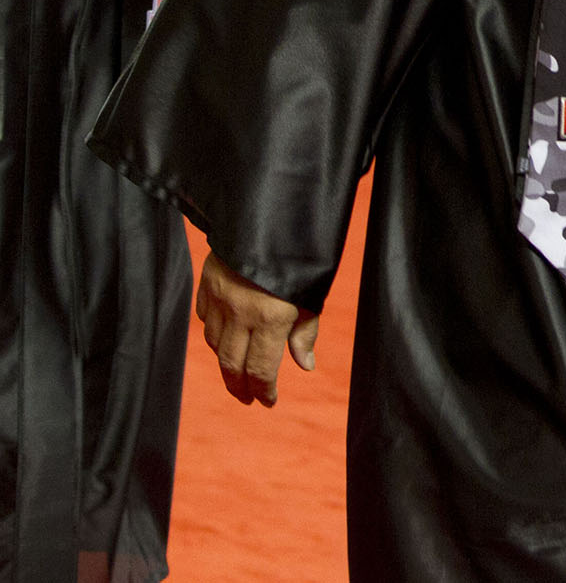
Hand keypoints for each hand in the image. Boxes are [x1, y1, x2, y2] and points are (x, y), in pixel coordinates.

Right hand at [196, 250, 319, 406]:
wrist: (270, 211)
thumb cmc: (301, 251)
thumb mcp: (312, 291)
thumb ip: (306, 330)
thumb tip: (305, 366)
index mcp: (270, 316)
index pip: (261, 370)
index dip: (264, 392)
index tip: (269, 402)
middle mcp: (240, 311)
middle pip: (232, 365)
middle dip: (240, 387)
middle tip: (248, 399)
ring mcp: (219, 297)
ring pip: (215, 344)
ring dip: (226, 362)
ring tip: (239, 372)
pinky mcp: (206, 283)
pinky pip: (205, 318)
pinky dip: (214, 333)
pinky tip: (226, 337)